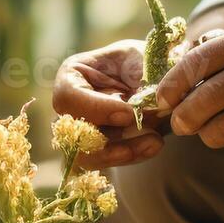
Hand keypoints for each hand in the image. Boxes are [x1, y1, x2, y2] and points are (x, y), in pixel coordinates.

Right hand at [51, 39, 165, 168]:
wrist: (152, 76)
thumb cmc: (139, 60)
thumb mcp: (139, 60)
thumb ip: (137, 81)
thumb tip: (139, 112)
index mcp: (71, 75)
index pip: (68, 97)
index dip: (96, 109)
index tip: (129, 114)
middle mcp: (68, 106)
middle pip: (73, 133)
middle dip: (110, 140)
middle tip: (149, 135)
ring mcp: (79, 131)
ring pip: (88, 155)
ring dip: (124, 153)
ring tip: (155, 142)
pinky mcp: (96, 148)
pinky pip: (107, 161)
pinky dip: (132, 156)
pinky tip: (154, 145)